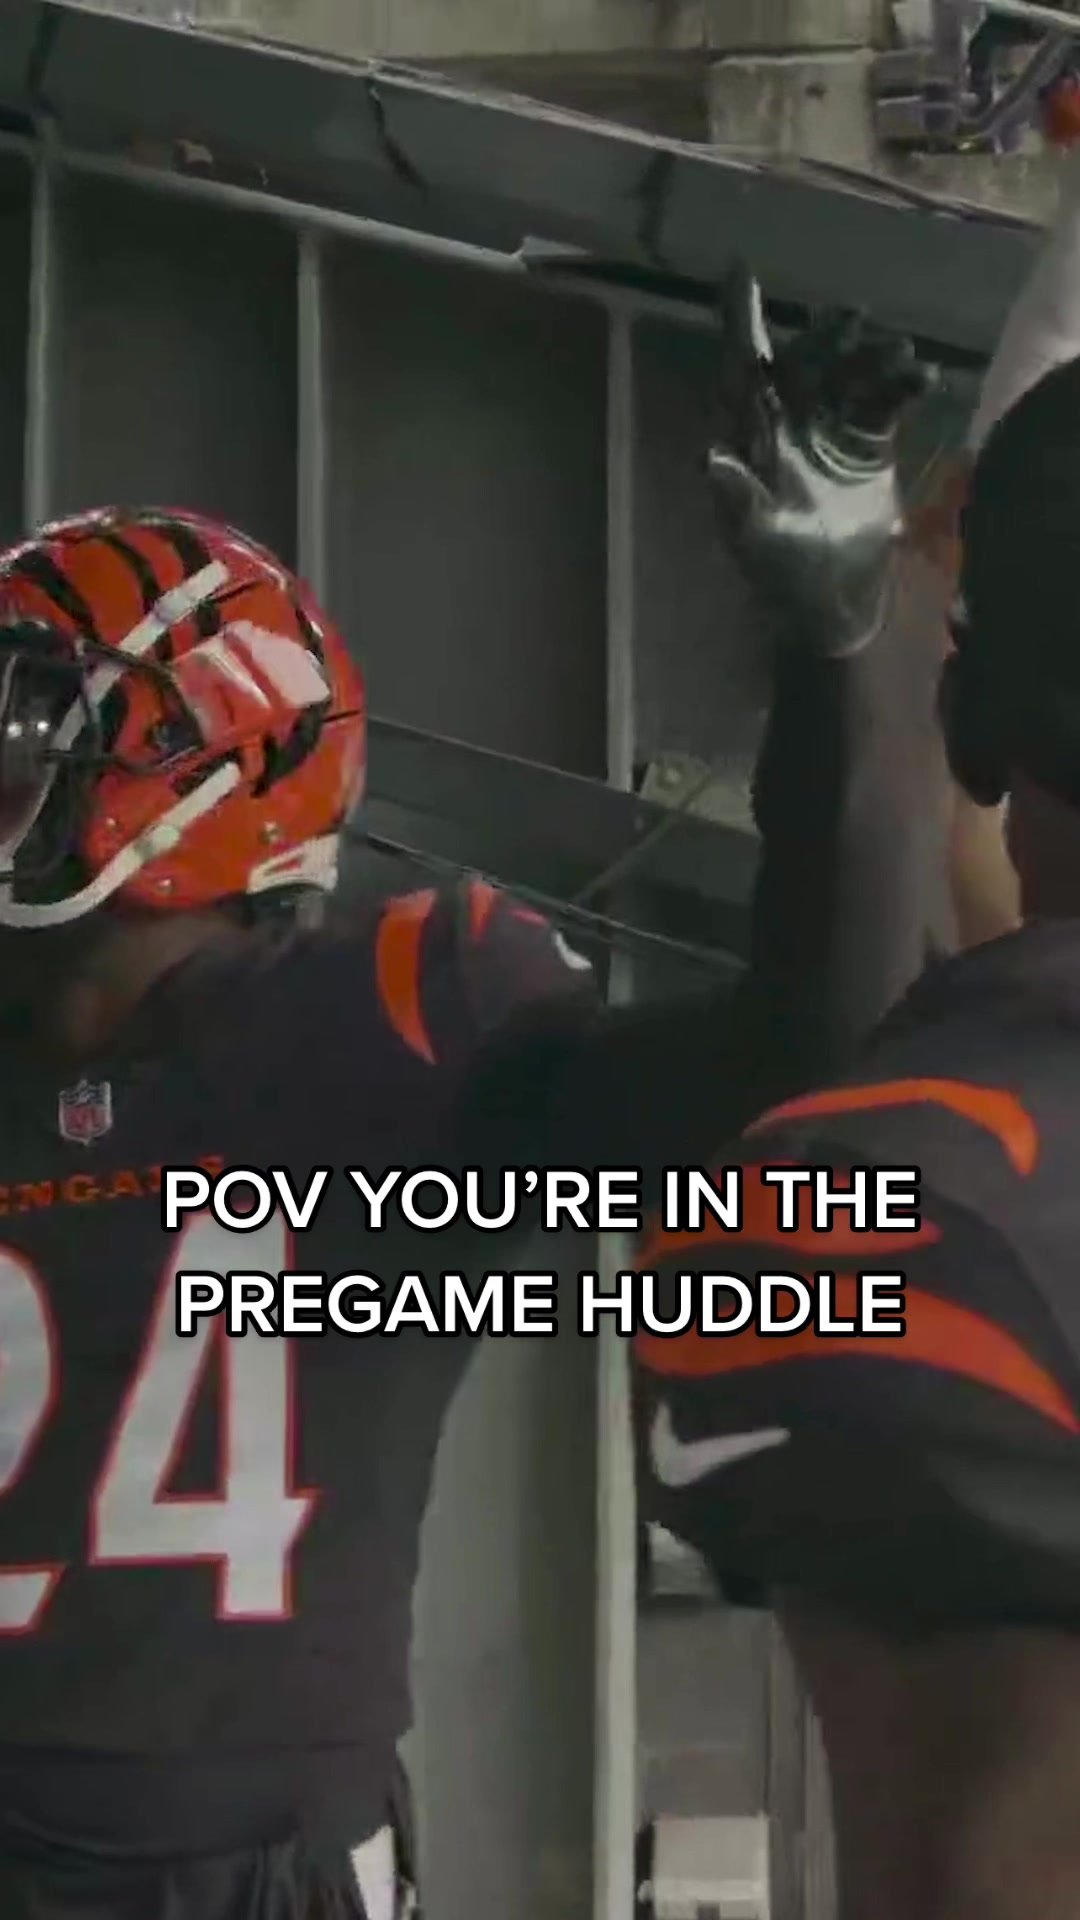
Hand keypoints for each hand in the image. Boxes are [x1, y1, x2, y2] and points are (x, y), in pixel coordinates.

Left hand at [707, 267, 933, 656]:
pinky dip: (903, 387)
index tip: (739, 268)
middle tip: (853, 321)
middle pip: (806, 360)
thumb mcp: (754, 538)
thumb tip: (711, 459)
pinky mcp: (870, 441)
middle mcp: (788, 418)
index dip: (740, 317)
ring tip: (895, 352)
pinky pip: (886, 400)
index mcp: (750, 432)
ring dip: (871, 357)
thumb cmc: (781, 572)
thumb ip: (736, 498)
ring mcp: (831, 425)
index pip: (741, 365)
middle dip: (827, 338)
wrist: (833, 600)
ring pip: (849, 373)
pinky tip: (920, 380)